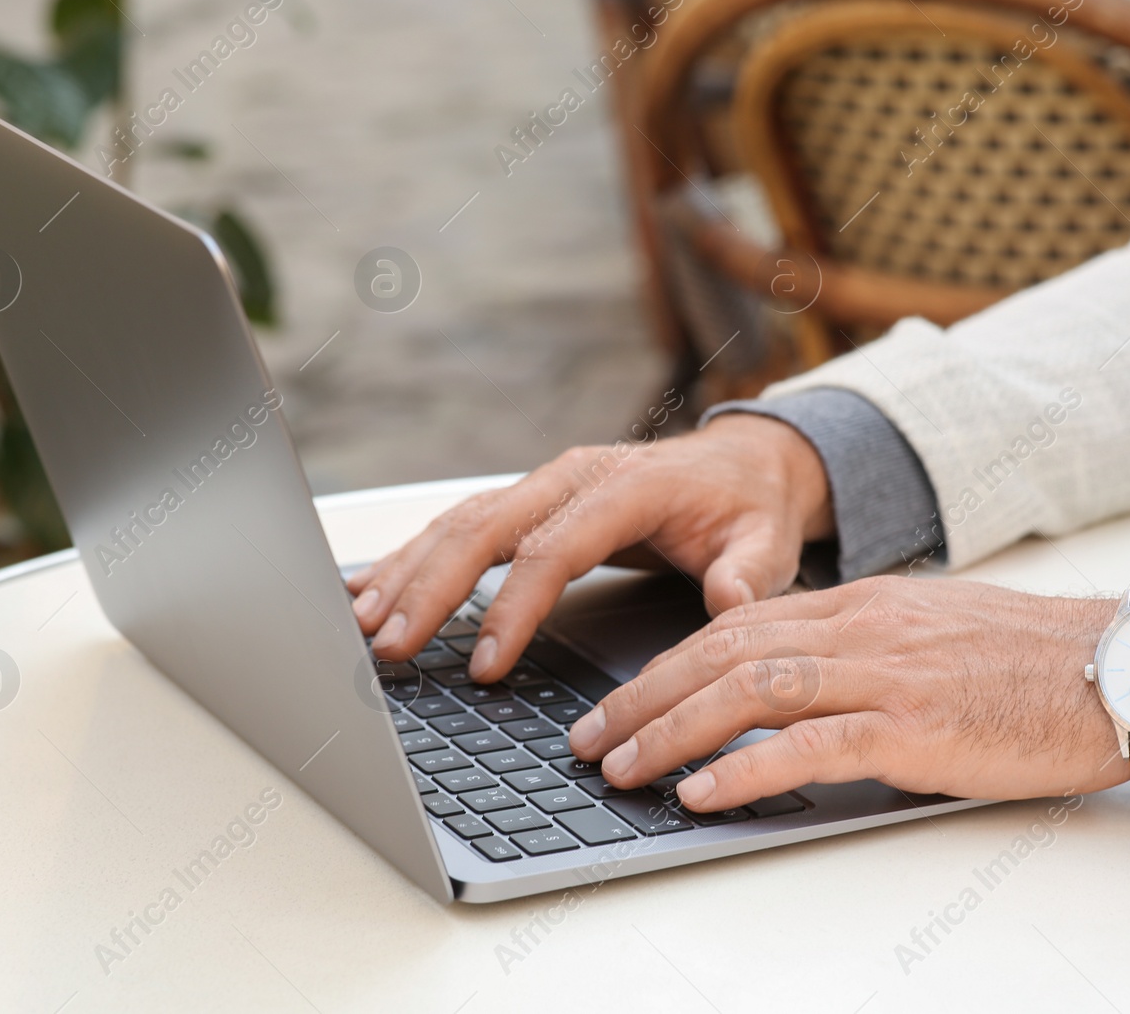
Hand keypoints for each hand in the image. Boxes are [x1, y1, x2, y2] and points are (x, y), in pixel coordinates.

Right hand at [347, 413, 833, 678]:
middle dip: (431, 587)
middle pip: (485, 529)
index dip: (513, 606)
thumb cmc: (749, 506)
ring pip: (460, 524)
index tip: (486, 664)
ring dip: (407, 572)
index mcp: (625, 486)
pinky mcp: (531, 502)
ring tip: (362, 621)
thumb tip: (728, 601)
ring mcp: (545, 485)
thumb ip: (749, 572)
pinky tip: (369, 586)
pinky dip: (413, 557)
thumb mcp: (768, 540)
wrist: (745, 464)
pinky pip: (461, 525)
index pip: (553, 548)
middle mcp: (572, 478)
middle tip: (391, 644)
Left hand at [566, 577, 1129, 810]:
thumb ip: (858, 652)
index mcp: (858, 606)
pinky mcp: (912, 725)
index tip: (622, 697)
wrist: (1118, 670)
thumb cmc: (1028, 664)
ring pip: (748, 689)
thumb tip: (795, 690)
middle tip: (589, 736)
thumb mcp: (926, 638)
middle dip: (641, 695)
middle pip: (720, 650)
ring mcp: (883, 673)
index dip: (666, 662)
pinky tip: (700, 792)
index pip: (735, 624)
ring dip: (670, 731)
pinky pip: (807, 744)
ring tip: (621, 769)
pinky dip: (743, 768)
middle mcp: (858, 629)